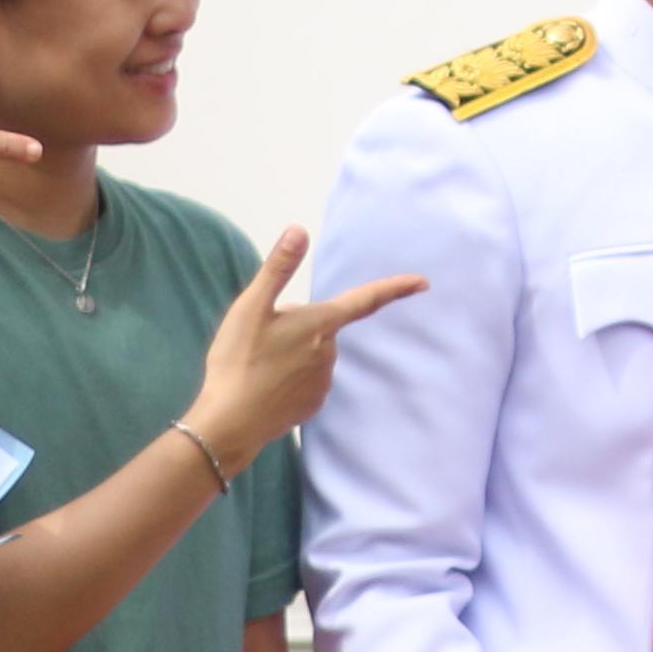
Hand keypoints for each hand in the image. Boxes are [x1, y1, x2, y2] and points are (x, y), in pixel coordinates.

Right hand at [188, 228, 429, 458]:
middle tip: (258, 337)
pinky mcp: (313, 404)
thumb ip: (278, 268)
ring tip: (257, 363)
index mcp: (320, 324)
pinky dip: (288, 377)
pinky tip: (265, 384)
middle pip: (319, 327)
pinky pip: (304, 380)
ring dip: (290, 352)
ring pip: (310, 353)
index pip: (366, 300)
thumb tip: (299, 230)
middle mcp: (330, 353)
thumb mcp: (251, 307)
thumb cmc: (238, 360)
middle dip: (296, 325)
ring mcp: (323, 381)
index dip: (395, 288)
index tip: (422, 282)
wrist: (230, 421)